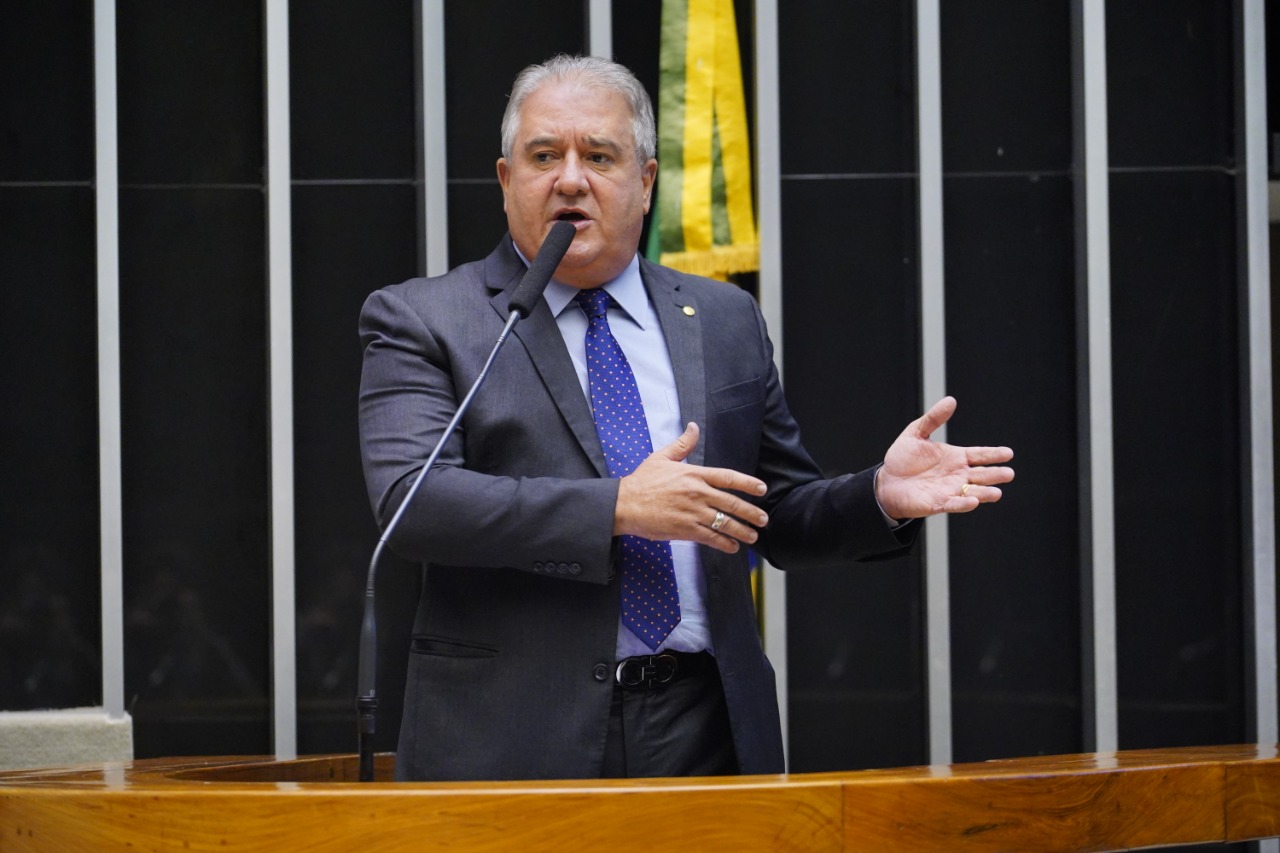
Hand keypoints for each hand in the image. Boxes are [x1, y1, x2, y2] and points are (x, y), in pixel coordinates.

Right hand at [614, 423, 769, 553]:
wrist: (624, 504)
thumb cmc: (642, 481)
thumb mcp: (662, 457)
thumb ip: (682, 444)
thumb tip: (693, 427)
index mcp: (694, 474)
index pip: (728, 477)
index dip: (747, 483)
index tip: (761, 489)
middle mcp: (697, 493)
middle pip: (732, 503)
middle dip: (751, 512)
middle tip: (763, 519)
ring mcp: (692, 512)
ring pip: (724, 523)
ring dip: (742, 531)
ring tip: (752, 536)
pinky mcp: (685, 529)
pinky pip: (711, 537)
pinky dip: (724, 543)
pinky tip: (732, 547)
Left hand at [875, 396, 1013, 519]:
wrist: (886, 481)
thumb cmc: (902, 458)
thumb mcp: (916, 433)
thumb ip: (934, 419)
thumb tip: (950, 400)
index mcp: (956, 457)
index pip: (980, 455)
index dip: (994, 454)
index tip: (1008, 453)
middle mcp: (957, 475)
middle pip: (981, 474)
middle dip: (995, 474)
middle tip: (1009, 474)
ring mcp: (950, 490)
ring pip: (973, 492)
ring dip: (985, 493)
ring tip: (996, 492)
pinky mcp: (938, 503)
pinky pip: (954, 504)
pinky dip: (964, 503)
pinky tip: (973, 501)